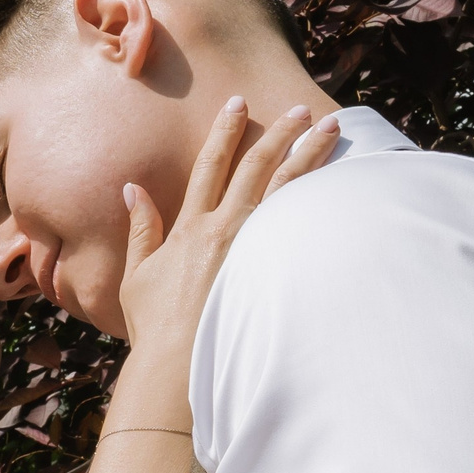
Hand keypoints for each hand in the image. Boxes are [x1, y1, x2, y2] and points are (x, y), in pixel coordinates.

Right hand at [116, 98, 339, 364]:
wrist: (178, 368)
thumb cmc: (156, 331)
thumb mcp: (137, 277)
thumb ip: (141, 229)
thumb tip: (132, 189)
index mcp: (189, 228)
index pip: (211, 166)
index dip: (225, 131)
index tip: (239, 104)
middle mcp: (223, 230)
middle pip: (256, 167)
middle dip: (279, 133)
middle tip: (301, 109)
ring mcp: (251, 250)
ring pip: (287, 188)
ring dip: (310, 154)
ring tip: (332, 127)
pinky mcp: (273, 271)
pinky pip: (302, 224)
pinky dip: (322, 199)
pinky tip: (341, 181)